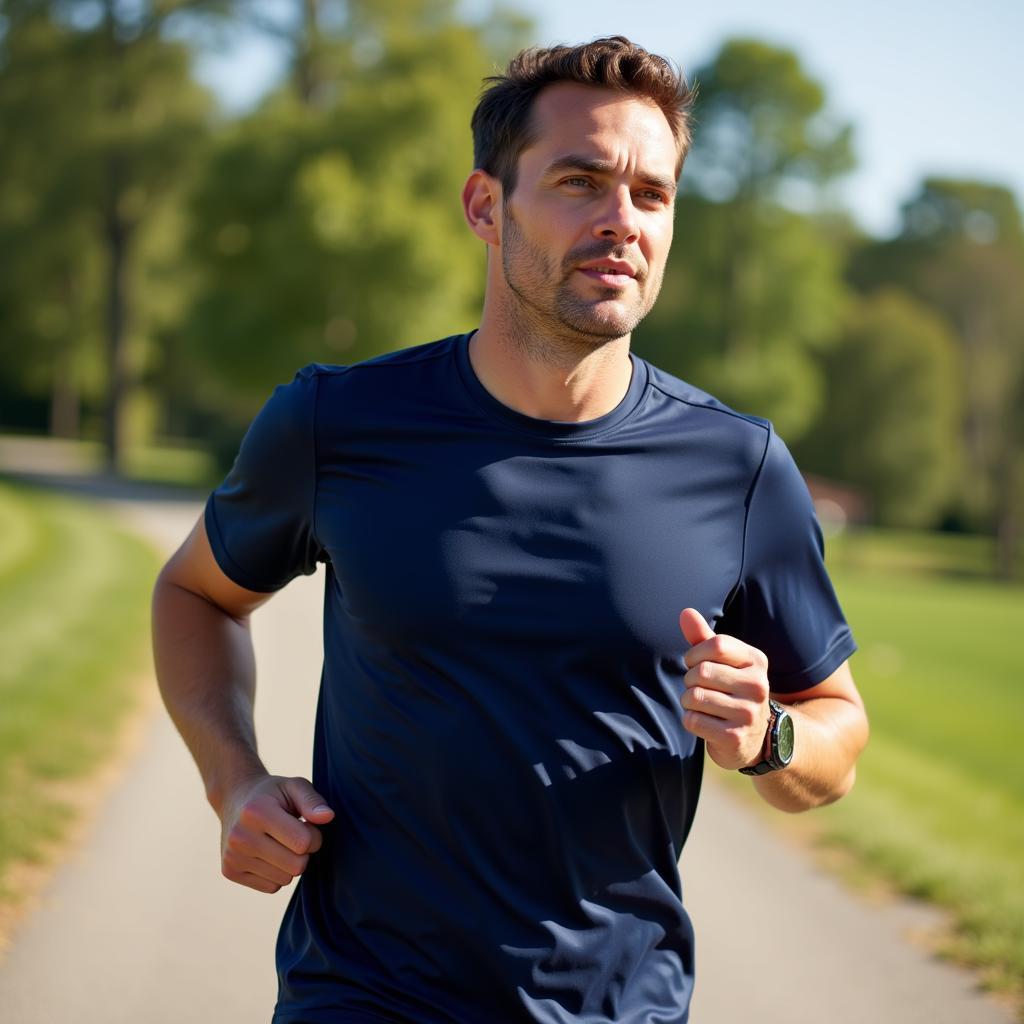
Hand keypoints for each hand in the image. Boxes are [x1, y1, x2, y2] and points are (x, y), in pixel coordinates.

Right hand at [219, 775, 334, 893]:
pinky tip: (268, 853)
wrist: (235, 800)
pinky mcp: (230, 872)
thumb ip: (312, 800)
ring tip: (281, 842)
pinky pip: (271, 887)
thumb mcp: (294, 786)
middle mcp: (239, 837)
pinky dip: (277, 874)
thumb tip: (328, 817)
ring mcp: (232, 857)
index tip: (306, 824)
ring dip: (291, 864)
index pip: (303, 842)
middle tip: (295, 836)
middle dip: (304, 852)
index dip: (314, 835)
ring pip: (285, 879)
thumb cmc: (273, 793)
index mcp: (257, 812)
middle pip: (296, 866)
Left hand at [679, 608, 770, 770]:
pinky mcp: (735, 737)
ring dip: (688, 701)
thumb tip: (685, 612)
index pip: (716, 645)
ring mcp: (748, 714)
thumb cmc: (730, 689)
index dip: (695, 653)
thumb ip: (702, 637)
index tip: (694, 663)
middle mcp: (758, 686)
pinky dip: (690, 720)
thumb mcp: (722, 661)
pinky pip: (693, 720)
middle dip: (689, 679)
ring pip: (694, 697)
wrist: (753, 737)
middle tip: (699, 687)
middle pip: (702, 672)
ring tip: (702, 705)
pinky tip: (705, 722)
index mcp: (756, 661)